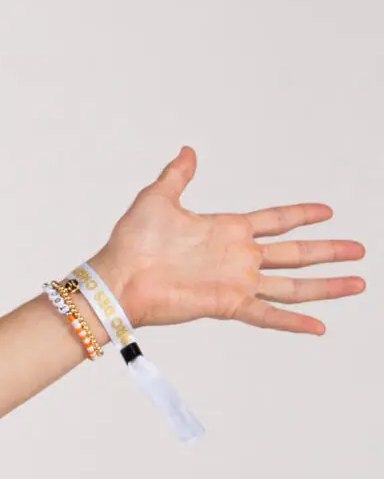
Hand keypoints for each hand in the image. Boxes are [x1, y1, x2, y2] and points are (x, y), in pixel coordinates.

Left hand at [88, 147, 365, 333]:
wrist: (118, 278)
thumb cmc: (131, 242)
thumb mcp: (157, 198)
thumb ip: (177, 175)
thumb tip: (188, 151)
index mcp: (226, 230)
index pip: (275, 220)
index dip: (300, 215)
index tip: (327, 211)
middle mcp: (238, 257)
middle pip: (295, 253)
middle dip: (328, 251)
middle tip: (359, 249)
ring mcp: (236, 281)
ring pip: (292, 285)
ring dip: (326, 285)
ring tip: (358, 283)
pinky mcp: (228, 303)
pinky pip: (268, 314)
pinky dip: (293, 322)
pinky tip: (319, 326)